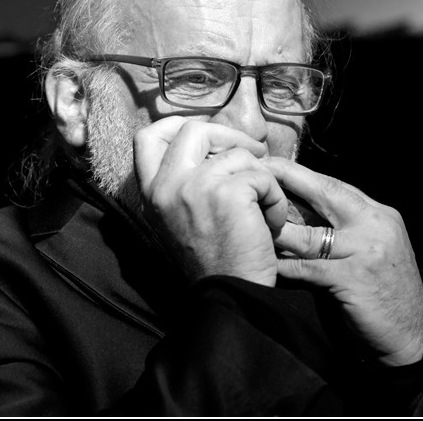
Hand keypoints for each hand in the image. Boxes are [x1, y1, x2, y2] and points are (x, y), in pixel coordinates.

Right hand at [134, 117, 288, 285]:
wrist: (229, 297)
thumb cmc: (215, 259)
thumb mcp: (182, 217)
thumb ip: (186, 180)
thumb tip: (216, 141)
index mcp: (151, 193)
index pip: (148, 136)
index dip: (179, 125)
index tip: (208, 136)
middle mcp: (166, 186)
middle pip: (193, 129)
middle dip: (228, 137)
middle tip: (252, 156)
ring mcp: (194, 187)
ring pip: (238, 153)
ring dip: (260, 178)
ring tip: (261, 210)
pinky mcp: (228, 193)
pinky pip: (262, 174)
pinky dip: (274, 197)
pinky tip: (269, 223)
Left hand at [263, 157, 422, 366]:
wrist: (410, 335)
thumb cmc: (384, 293)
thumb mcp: (371, 249)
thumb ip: (344, 228)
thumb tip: (298, 211)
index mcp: (378, 214)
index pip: (335, 186)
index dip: (302, 175)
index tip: (273, 165)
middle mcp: (375, 224)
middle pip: (324, 194)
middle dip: (287, 180)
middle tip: (256, 172)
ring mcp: (366, 250)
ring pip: (310, 234)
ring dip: (278, 230)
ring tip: (251, 222)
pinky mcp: (354, 278)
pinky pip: (308, 269)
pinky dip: (285, 267)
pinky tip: (265, 264)